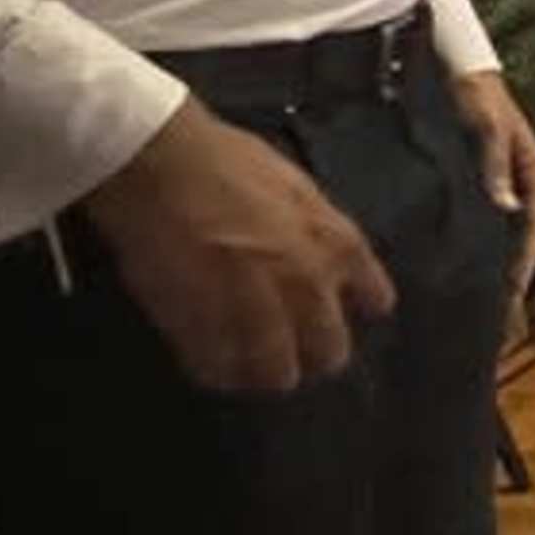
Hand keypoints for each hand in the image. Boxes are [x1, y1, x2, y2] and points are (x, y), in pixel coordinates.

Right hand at [79, 99, 396, 392]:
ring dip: (263, 371)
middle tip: (288, 345)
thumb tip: (330, 260)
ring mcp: (257, 313)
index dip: (357, 307)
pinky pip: (221, 371)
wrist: (159, 164)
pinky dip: (218, 370)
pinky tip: (209, 359)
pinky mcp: (205, 329)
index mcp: (335, 245)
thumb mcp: (294, 186)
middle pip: (329, 352)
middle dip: (311, 353)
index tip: (339, 309)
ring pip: (276, 374)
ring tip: (244, 360)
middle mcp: (307, 286)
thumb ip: (319, 229)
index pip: (375, 298)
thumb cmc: (224, 160)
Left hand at [450, 68, 534, 299]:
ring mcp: (490, 184)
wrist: (444, 59)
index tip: (510, 298)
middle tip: (491, 316)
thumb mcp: (487, 125)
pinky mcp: (465, 182)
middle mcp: (515, 183)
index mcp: (532, 171)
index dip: (524, 264)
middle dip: (505, 276)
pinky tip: (442, 267)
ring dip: (483, 266)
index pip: (534, 227)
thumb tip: (507, 207)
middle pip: (514, 238)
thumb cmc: (473, 89)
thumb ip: (496, 165)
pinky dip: (461, 247)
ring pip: (492, 234)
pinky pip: (468, 223)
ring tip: (466, 303)